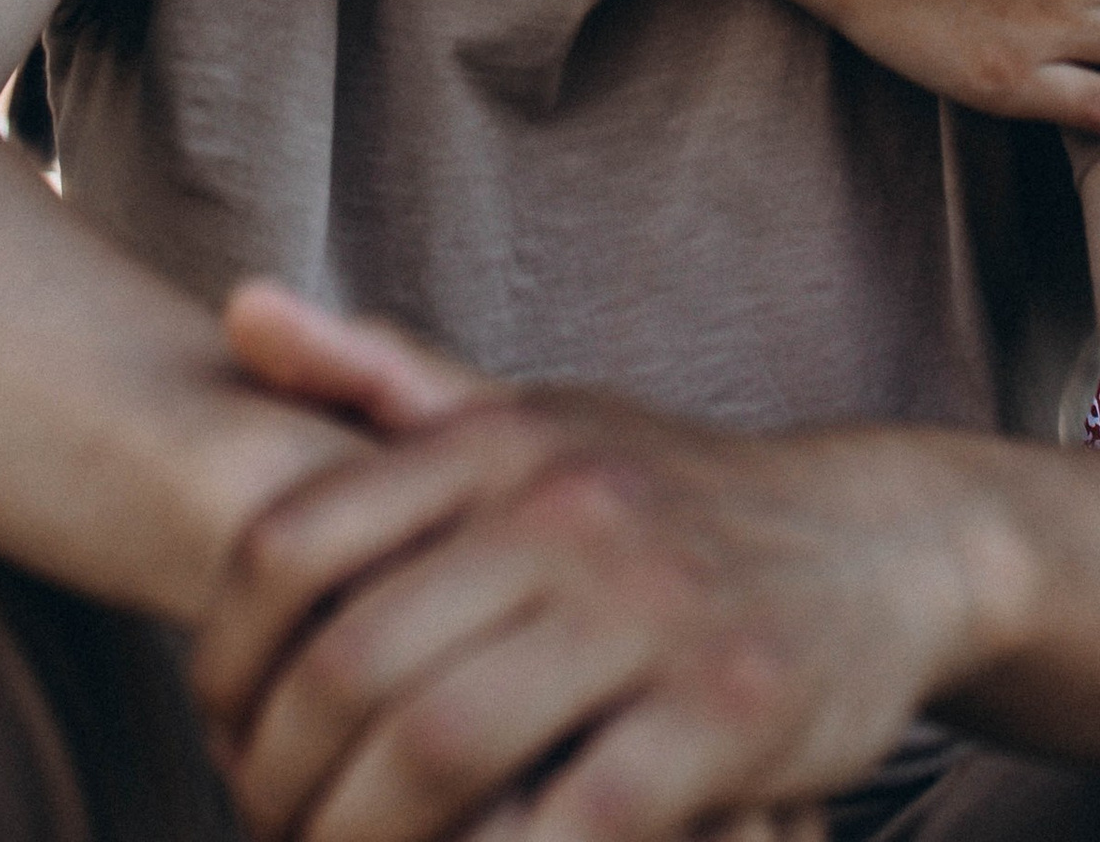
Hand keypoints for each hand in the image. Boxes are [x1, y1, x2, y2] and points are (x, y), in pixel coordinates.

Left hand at [202, 289, 1011, 841]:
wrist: (879, 540)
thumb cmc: (662, 495)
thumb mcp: (530, 418)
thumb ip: (380, 378)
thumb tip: (234, 312)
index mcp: (500, 441)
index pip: (292, 545)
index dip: (222, 663)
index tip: (220, 739)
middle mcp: (566, 508)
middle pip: (354, 666)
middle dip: (279, 784)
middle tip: (268, 831)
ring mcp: (651, 608)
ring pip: (443, 748)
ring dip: (361, 840)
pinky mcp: (729, 713)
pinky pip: (576, 822)